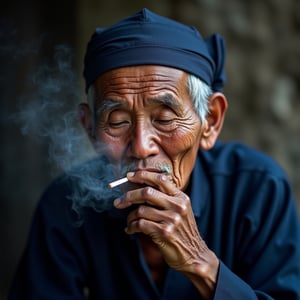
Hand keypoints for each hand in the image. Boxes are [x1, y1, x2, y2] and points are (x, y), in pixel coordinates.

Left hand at [113, 170, 218, 295]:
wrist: (193, 255)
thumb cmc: (181, 231)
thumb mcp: (180, 211)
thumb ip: (165, 198)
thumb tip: (140, 187)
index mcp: (181, 198)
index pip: (161, 179)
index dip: (143, 175)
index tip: (129, 176)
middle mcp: (178, 206)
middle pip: (147, 193)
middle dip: (129, 196)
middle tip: (118, 202)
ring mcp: (172, 219)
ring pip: (141, 210)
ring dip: (130, 216)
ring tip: (129, 221)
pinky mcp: (164, 233)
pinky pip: (140, 224)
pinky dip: (131, 227)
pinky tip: (130, 230)